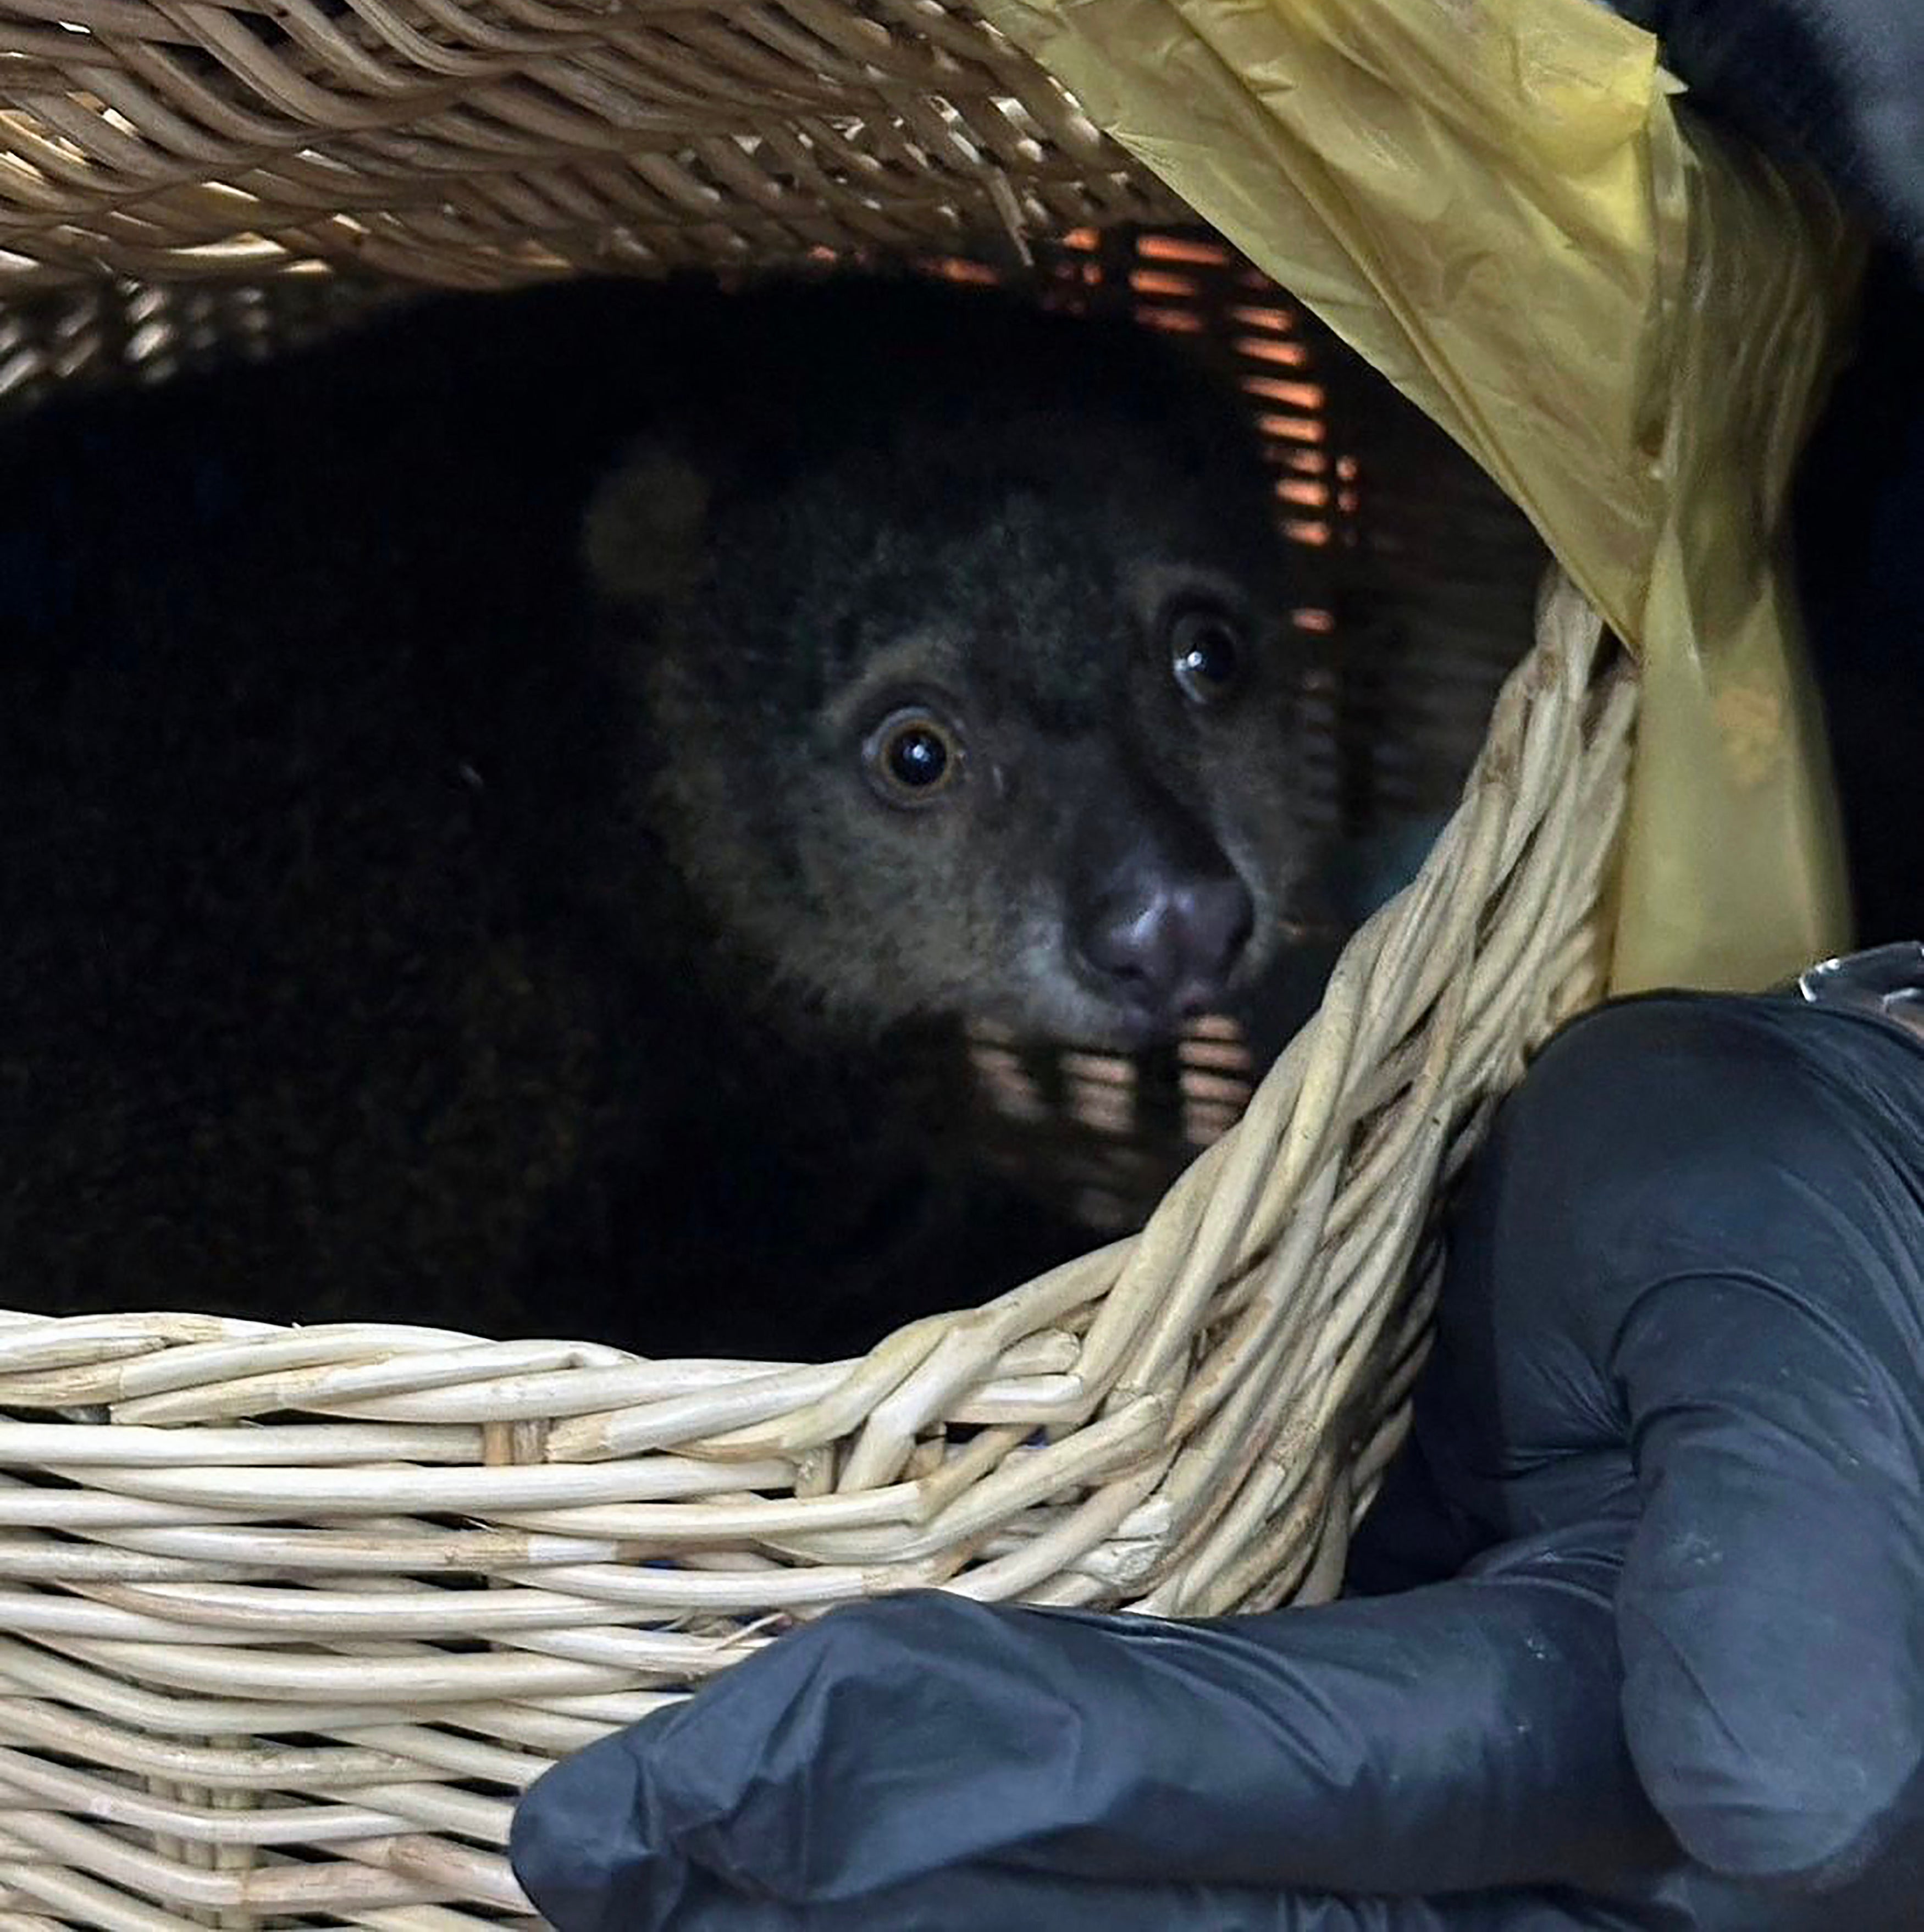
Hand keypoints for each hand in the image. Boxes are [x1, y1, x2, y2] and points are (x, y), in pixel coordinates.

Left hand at [508, 992, 1923, 1926]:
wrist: (1839, 1224)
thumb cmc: (1820, 1240)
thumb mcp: (1799, 1355)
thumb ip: (1795, 1564)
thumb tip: (1770, 1807)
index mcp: (1658, 1816)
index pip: (1261, 1828)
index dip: (973, 1811)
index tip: (699, 1801)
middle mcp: (1555, 1890)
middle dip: (875, 1906)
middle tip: (596, 1870)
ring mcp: (1471, 1862)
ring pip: (1159, 1922)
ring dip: (892, 1905)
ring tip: (643, 1875)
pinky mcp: (1405, 1802)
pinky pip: (1186, 1858)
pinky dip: (993, 1851)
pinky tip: (811, 1833)